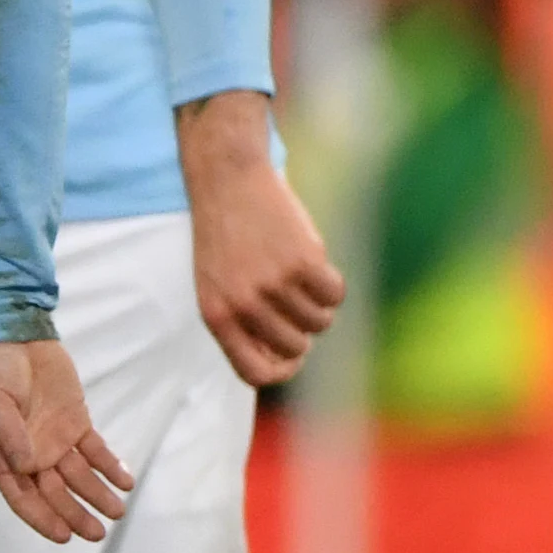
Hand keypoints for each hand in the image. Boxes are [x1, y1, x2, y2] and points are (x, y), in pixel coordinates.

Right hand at [0, 337, 133, 542]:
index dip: (42, 517)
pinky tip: (126, 480)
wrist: (13, 336)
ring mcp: (54, 440)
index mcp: (3, 455)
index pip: (22, 496)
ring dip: (98, 494)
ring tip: (117, 512)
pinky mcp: (75, 423)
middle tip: (97, 533)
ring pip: (79, 476)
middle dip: (75, 514)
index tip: (64, 535)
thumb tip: (25, 465)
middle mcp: (30, 454)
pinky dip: (110, 465)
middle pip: (54, 492)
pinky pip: (95, 450)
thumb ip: (9, 433)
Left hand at [177, 92, 344, 386]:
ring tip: (302, 278)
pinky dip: (333, 285)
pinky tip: (316, 264)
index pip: (256, 373)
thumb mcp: (217, 284)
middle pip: (295, 346)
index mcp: (217, 317)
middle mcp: (244, 306)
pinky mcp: (303, 262)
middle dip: (303, 329)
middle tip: (296, 301)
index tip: (295, 355)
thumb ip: (242, 323)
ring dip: (319, 305)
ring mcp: (274, 285)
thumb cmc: (225, 235)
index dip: (283, 370)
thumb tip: (289, 358)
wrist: (228, 180)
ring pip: (319, 322)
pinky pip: (335, 294)